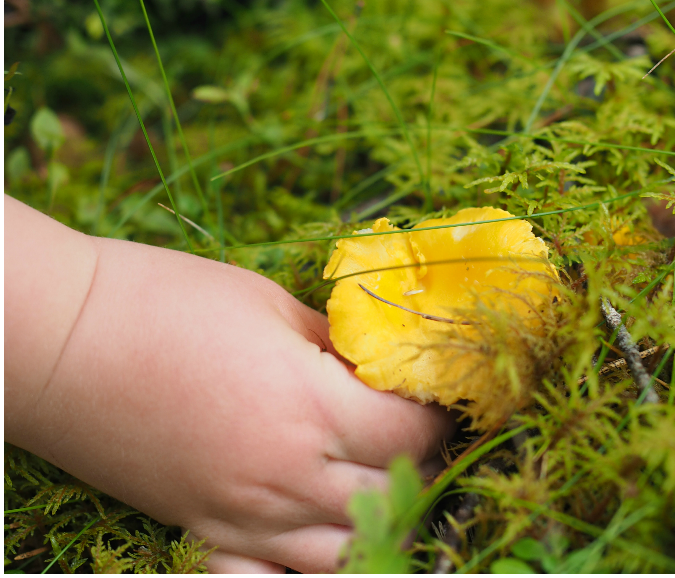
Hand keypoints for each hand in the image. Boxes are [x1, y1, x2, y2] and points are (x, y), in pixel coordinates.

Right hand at [5, 204, 455, 572]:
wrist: (58, 340)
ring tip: (380, 477)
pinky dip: (301, 567)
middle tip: (415, 424)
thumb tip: (381, 364)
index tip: (436, 387)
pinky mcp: (204, 532)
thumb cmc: (163, 302)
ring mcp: (244, 517)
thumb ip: (338, 345)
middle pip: (394, 494)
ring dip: (377, 518)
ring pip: (344, 554)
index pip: (414, 433)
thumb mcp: (271, 304)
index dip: (437, 409)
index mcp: (312, 409)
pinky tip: (313, 531)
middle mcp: (288, 477)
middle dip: (419, 460)